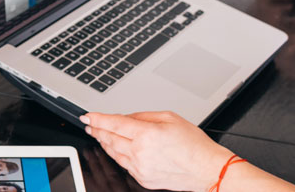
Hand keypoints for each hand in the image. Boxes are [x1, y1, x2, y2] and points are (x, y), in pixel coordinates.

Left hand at [81, 112, 232, 191]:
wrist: (206, 169)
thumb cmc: (193, 144)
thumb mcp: (169, 118)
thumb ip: (143, 116)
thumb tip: (125, 119)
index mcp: (147, 134)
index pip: (114, 124)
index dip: (97, 119)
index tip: (87, 116)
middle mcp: (140, 152)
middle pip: (109, 139)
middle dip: (97, 130)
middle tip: (90, 124)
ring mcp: (140, 168)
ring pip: (113, 153)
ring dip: (104, 143)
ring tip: (99, 134)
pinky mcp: (142, 179)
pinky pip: (124, 165)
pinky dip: (118, 155)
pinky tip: (117, 149)